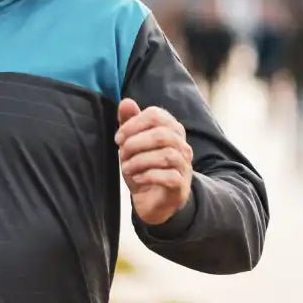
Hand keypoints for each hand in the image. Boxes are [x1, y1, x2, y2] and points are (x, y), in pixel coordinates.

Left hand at [115, 99, 192, 225]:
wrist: (154, 200)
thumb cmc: (143, 167)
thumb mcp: (132, 144)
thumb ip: (129, 123)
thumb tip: (126, 102)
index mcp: (171, 130)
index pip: (155, 115)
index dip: (133, 124)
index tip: (118, 138)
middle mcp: (182, 146)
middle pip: (161, 135)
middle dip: (135, 144)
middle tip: (122, 154)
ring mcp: (184, 166)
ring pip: (166, 155)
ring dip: (139, 161)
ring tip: (127, 168)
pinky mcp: (180, 186)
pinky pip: (168, 176)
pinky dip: (148, 176)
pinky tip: (137, 178)